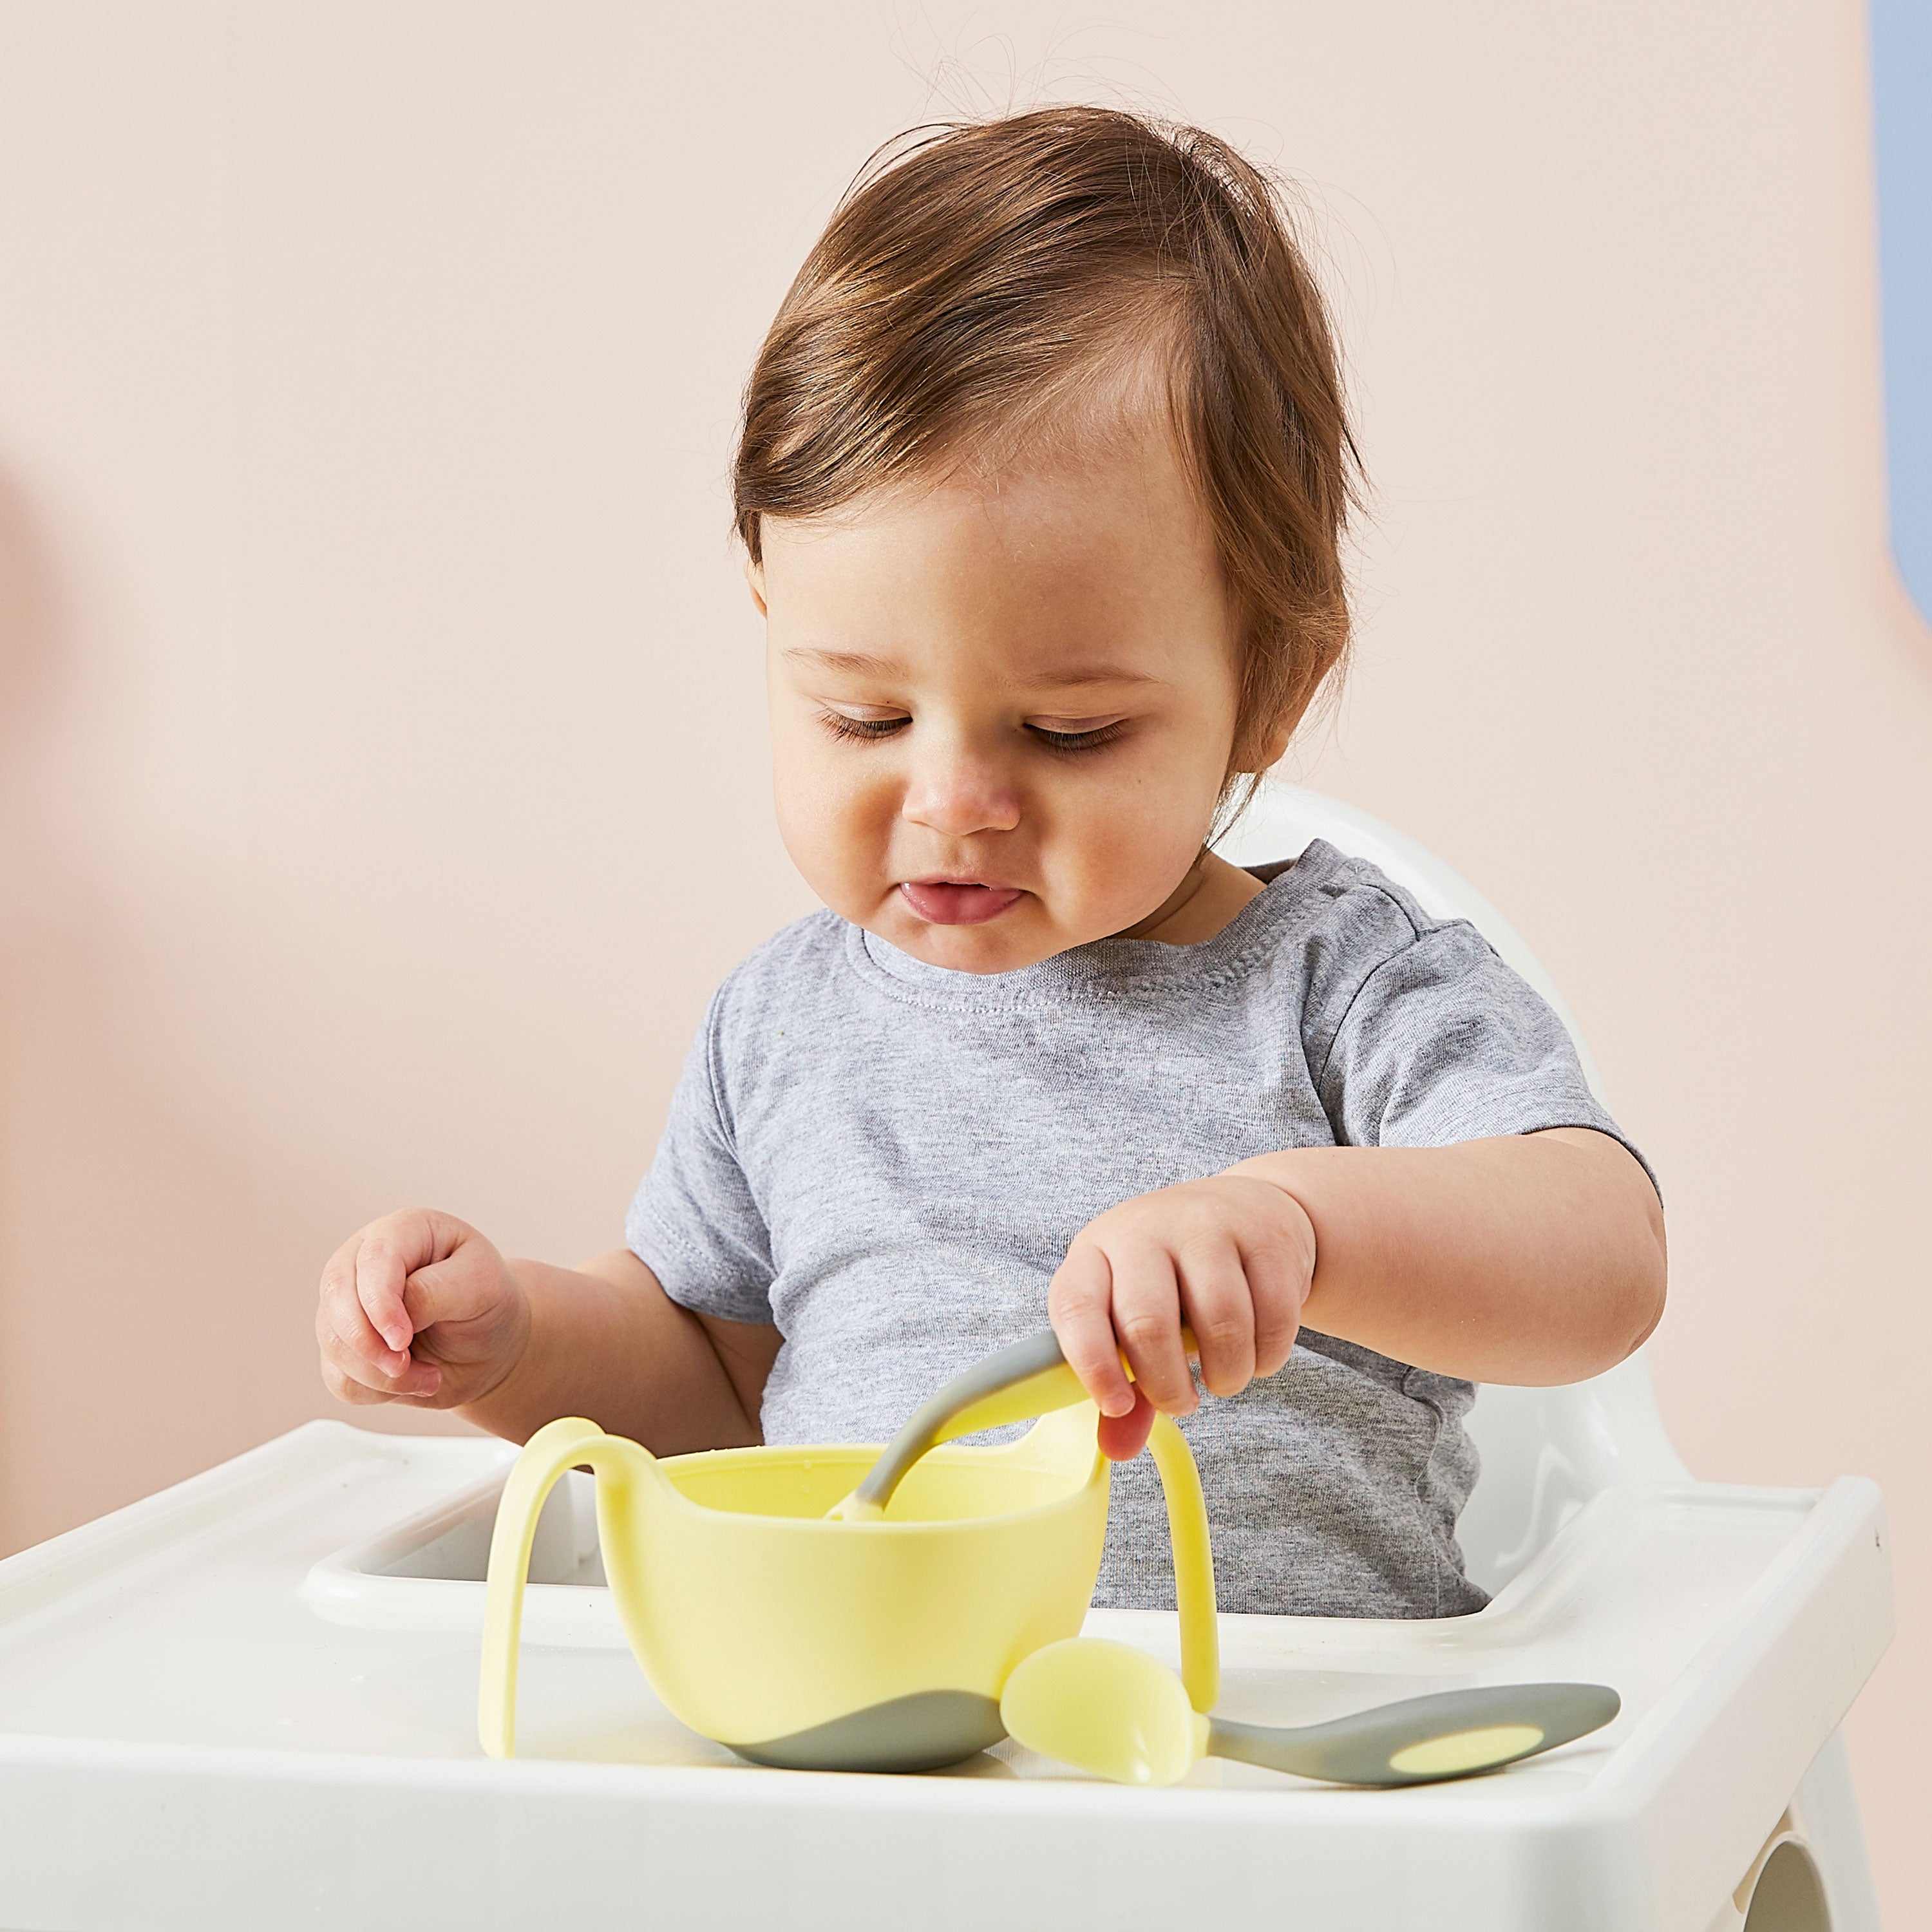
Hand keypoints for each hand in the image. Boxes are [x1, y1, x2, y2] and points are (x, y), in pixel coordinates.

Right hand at [316, 1208, 530, 1410]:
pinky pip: (338, 1378)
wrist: (491, 1343)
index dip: (380, 1303)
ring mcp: (349, 1304)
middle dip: (369, 1343)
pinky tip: (412, 1380)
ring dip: (380, 1374)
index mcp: (404, 1231)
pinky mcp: (344, 1346)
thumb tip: (391, 1318)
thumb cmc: (487, 1302)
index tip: (401, 1339)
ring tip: (429, 1376)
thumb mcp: (480, 1286)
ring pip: (335, 1343)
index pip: (374, 1259)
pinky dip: (376, 1391)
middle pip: (337, 1298)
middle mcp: (365, 1262)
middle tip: (407, 1364)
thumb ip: (433, 1293)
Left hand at [1048, 1173, 1313, 1458]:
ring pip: (1221, 1322)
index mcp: (1095, 1252)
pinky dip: (1267, 1357)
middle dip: (1166, 1385)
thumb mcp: (1131, 1318)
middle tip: (1180, 1403)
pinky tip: (1255, 1354)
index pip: (1076, 1309)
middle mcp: (1145, 1230)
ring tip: (1222, 1378)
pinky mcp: (1267, 1237)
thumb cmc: (1173, 1278)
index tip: (1117, 1406)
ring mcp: (1208, 1226)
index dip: (1093, 1367)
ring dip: (1226, 1375)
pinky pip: (1274, 1316)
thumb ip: (1124, 1387)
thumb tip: (1118, 1449)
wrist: (1244, 1210)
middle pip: (1148, 1323)